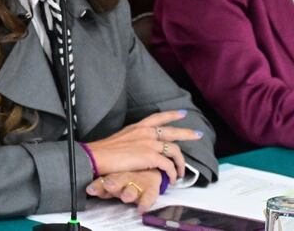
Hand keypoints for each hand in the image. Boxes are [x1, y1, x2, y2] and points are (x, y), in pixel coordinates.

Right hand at [85, 110, 202, 182]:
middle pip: (172, 131)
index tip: (182, 114)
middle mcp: (145, 132)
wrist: (96, 157)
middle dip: (187, 133)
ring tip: (181, 172)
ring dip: (180, 163)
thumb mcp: (120, 139)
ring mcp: (149, 144)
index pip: (157, 117)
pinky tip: (171, 179)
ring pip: (174, 151)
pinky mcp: (150, 157)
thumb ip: (133, 141)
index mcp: (137, 127)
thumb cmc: (103, 152)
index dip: (171, 115)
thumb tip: (139, 150)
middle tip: (198, 134)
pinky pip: (168, 166)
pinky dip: (172, 174)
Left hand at [86, 169, 162, 212]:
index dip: (97, 185)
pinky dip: (145, 203)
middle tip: (109, 186)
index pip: (103, 180)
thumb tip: (87, 190)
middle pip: (118, 180)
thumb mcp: (112, 180)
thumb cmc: (126, 178)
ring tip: (126, 197)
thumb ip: (101, 186)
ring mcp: (138, 184)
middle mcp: (125, 178)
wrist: (149, 171)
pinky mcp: (151, 190)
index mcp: (113, 176)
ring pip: (133, 188)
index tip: (90, 190)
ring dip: (129, 192)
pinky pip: (149, 197)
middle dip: (113, 183)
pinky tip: (141, 209)